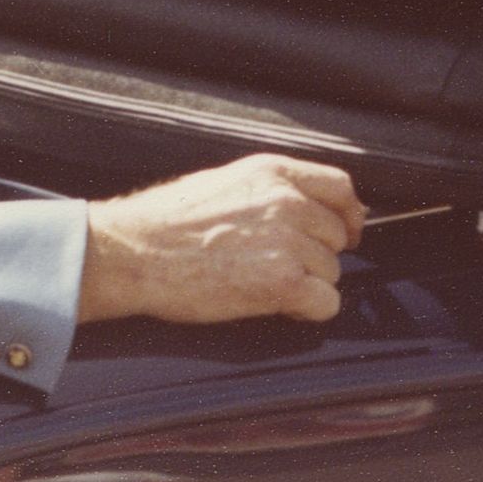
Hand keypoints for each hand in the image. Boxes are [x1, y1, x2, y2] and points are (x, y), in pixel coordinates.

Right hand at [76, 153, 363, 325]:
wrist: (134, 251)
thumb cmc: (166, 221)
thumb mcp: (224, 182)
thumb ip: (269, 189)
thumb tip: (308, 205)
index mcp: (272, 172)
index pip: (341, 187)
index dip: (348, 214)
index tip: (345, 231)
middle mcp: (286, 201)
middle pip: (336, 235)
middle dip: (315, 254)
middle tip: (278, 265)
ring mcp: (288, 242)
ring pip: (331, 271)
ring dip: (305, 283)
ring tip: (260, 281)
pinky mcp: (282, 282)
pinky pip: (326, 303)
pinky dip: (306, 309)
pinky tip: (275, 304)